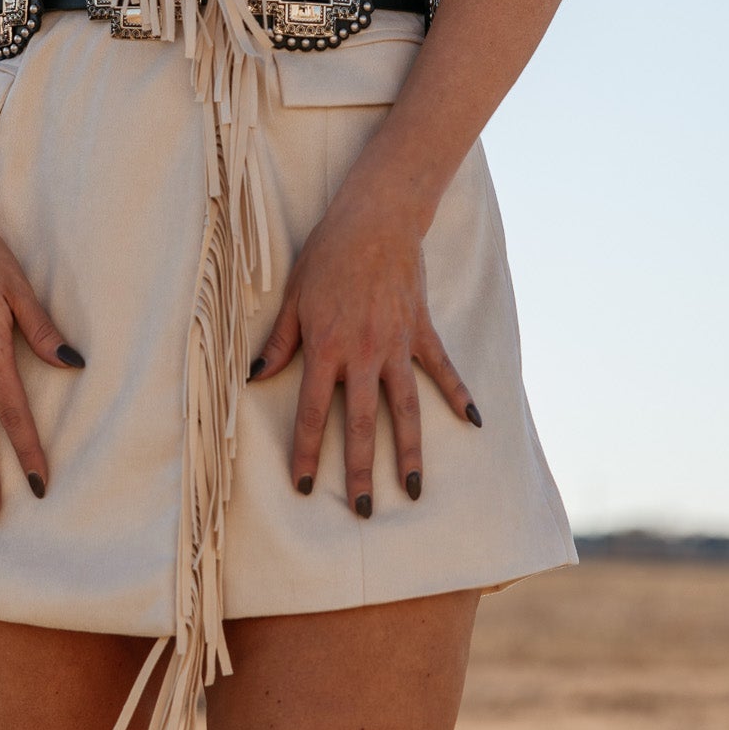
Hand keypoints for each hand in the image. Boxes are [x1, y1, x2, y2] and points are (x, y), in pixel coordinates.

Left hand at [246, 179, 480, 513]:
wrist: (375, 219)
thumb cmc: (328, 255)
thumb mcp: (294, 296)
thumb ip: (279, 342)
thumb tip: (255, 376)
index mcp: (326, 347)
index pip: (312, 412)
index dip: (306, 452)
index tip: (304, 486)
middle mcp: (363, 354)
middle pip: (360, 423)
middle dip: (359, 470)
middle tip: (363, 510)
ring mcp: (398, 345)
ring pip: (405, 409)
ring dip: (409, 451)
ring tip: (412, 490)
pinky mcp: (422, 331)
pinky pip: (443, 370)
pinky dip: (458, 395)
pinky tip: (473, 422)